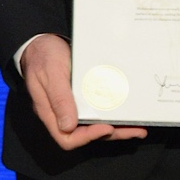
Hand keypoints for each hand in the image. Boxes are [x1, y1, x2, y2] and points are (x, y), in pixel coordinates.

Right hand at [21, 34, 147, 150]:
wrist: (42, 42)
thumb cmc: (43, 56)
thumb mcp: (51, 73)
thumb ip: (59, 99)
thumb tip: (68, 126)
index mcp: (49, 112)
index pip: (67, 137)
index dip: (87, 137)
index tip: (106, 127)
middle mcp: (61, 113)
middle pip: (85, 134)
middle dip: (111, 134)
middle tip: (134, 130)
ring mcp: (72, 106)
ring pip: (94, 125)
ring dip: (116, 127)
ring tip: (137, 127)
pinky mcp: (81, 98)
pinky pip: (97, 111)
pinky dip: (111, 113)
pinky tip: (125, 112)